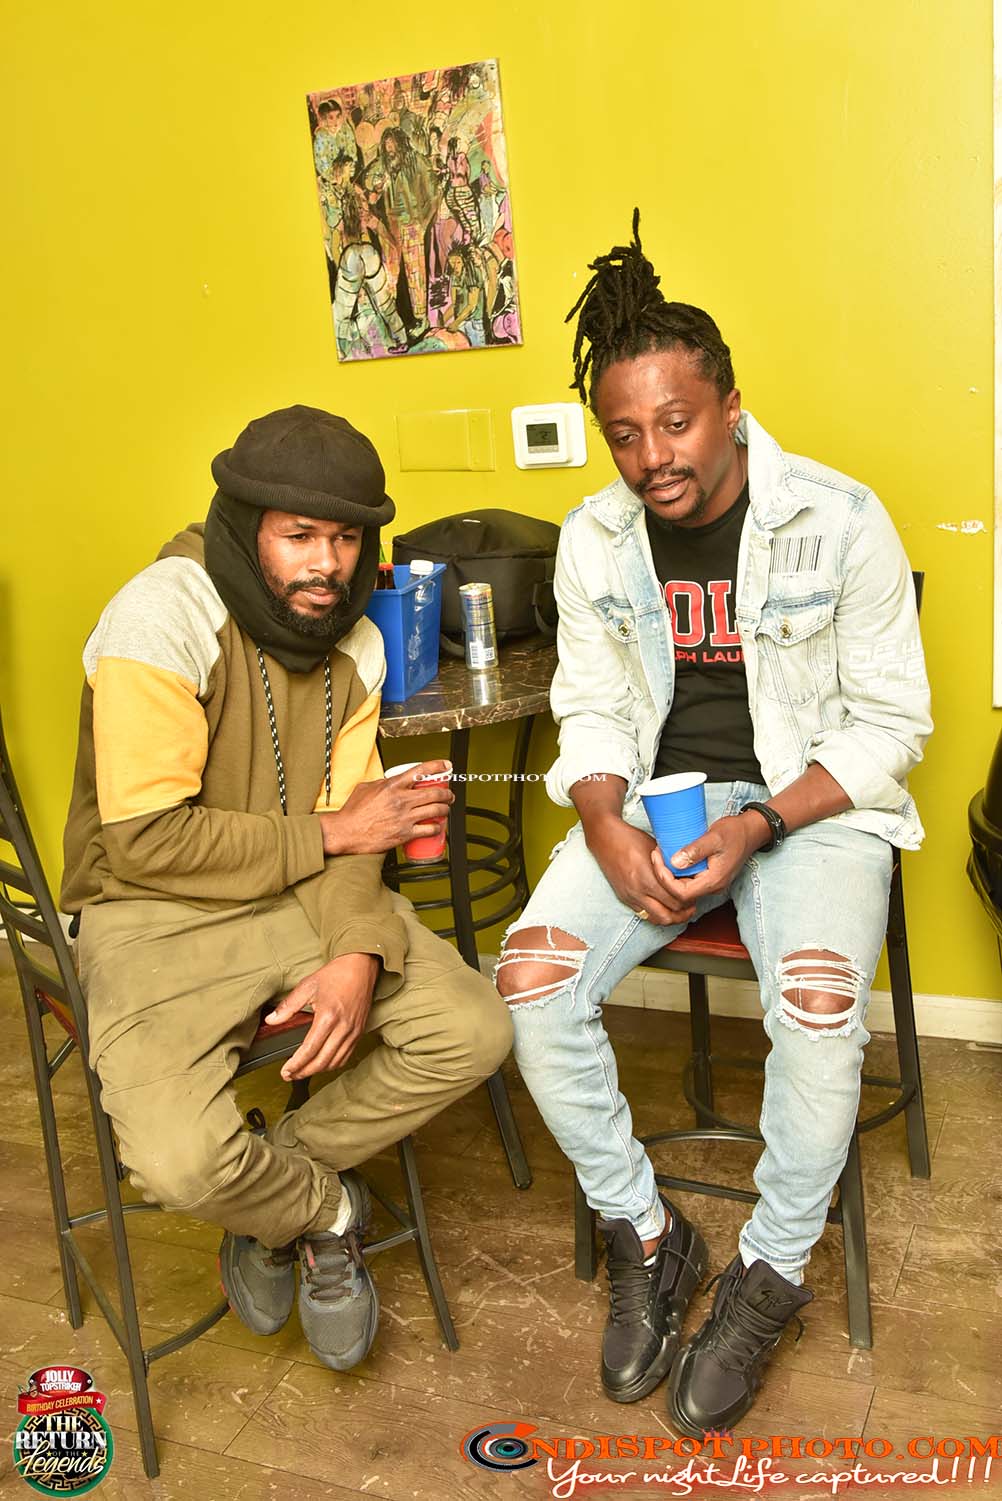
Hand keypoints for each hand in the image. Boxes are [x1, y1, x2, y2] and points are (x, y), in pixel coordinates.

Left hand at [265, 953, 378, 1079]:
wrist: (360, 967)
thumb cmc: (335, 975)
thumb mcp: (307, 986)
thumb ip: (288, 1006)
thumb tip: (272, 1020)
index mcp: (328, 1017)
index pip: (309, 1050)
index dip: (296, 1064)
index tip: (286, 1071)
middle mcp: (343, 1028)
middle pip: (322, 1061)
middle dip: (304, 1072)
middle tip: (290, 1075)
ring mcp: (353, 1031)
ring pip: (335, 1062)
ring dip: (318, 1070)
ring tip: (303, 1071)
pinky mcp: (359, 1032)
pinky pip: (346, 1056)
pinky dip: (333, 1064)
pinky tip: (322, 1063)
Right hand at [318, 759, 453, 854]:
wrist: (346, 832)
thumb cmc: (353, 812)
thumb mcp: (366, 788)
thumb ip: (383, 783)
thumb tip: (392, 781)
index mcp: (392, 786)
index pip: (421, 771)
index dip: (438, 766)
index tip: (446, 765)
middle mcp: (401, 800)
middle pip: (434, 793)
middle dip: (447, 793)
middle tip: (449, 795)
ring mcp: (404, 817)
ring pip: (436, 810)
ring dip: (445, 809)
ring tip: (445, 809)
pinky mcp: (405, 833)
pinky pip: (429, 829)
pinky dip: (437, 827)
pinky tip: (437, 826)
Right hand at [588, 815, 696, 925]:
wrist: (605, 839)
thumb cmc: (631, 839)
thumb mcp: (656, 848)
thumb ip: (671, 865)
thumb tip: (689, 874)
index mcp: (647, 878)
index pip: (676, 900)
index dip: (689, 899)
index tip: (696, 893)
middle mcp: (638, 891)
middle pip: (668, 915)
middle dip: (683, 912)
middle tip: (692, 905)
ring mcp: (630, 897)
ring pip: (656, 919)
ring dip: (670, 917)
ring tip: (680, 910)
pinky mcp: (624, 898)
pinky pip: (644, 915)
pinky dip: (657, 914)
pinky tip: (664, 906)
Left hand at [650, 813, 762, 906]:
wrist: (750, 832)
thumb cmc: (735, 833)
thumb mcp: (714, 837)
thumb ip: (695, 850)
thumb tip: (674, 862)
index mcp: (713, 881)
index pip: (682, 893)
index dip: (665, 879)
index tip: (657, 859)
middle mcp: (712, 886)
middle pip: (680, 893)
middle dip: (663, 877)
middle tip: (655, 855)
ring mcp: (711, 883)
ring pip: (683, 888)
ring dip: (669, 875)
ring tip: (660, 855)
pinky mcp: (709, 877)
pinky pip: (689, 880)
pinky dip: (677, 872)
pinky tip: (670, 857)